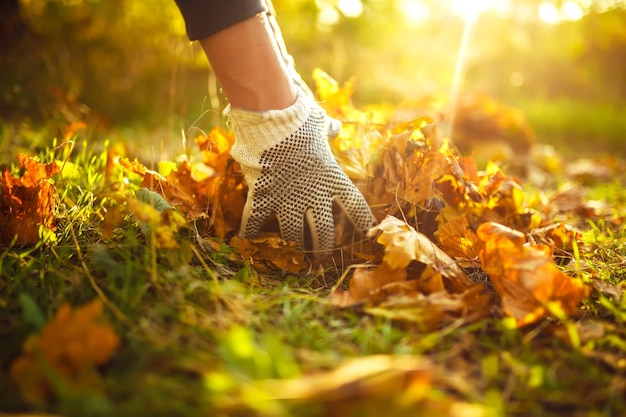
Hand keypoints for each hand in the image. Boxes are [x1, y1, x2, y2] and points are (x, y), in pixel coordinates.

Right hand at [227, 89, 375, 252]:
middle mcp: (313, 195)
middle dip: (324, 247)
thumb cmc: (301, 120)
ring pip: (293, 235)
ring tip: (294, 255)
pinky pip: (255, 221)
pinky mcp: (263, 197)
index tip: (369, 233)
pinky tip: (247, 240)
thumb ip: (329, 129)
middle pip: (323, 232)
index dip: (363, 222)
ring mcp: (286, 200)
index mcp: (332, 179)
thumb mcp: (320, 124)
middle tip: (322, 257)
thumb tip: (335, 126)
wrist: (273, 122)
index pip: (355, 206)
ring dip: (294, 246)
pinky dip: (250, 231)